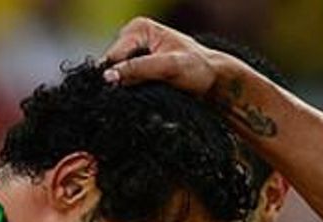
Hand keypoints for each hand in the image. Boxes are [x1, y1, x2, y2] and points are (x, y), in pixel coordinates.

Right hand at [103, 17, 218, 93]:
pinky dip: (134, 89)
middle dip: (123, 79)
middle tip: (145, 89)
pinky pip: (128, 81)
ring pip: (120, 75)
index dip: (115, 73)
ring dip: (129, 86)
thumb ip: (138, 69)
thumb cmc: (197, 69)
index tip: (119, 90)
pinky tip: (147, 93)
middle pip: (114, 64)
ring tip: (150, 90)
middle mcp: (135, 38)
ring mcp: (137, 54)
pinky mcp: (141, 68)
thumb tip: (109, 76)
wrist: (214, 81)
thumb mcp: (169, 67)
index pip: (114, 54)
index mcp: (140, 28)